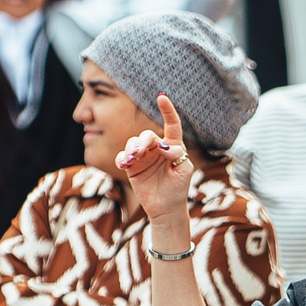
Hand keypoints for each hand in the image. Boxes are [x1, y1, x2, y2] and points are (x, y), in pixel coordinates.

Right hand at [115, 93, 196, 227]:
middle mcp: (157, 148)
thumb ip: (177, 155)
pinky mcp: (131, 167)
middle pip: (146, 135)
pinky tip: (124, 165)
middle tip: (140, 153)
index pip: (172, 125)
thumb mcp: (184, 170)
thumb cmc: (178, 188)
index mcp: (173, 146)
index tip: (162, 97)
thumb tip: (164, 145)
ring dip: (131, 149)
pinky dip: (121, 159)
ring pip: (132, 143)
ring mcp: (143, 157)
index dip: (168, 111)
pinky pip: (122, 157)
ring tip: (132, 159)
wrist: (166, 209)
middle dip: (142, 142)